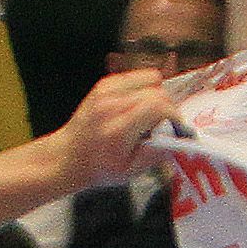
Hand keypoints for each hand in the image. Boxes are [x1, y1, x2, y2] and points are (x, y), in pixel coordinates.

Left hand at [44, 66, 185, 194]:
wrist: (68, 156)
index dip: (174, 115)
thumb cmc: (98, 167)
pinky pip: (137, 76)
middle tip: (163, 124)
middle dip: (168, 107)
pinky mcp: (105, 85)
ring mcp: (107, 91)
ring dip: (157, 95)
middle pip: (158, 91)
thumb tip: (177, 140)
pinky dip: (144, 87)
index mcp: (119, 128)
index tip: (175, 127)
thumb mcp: (130, 172)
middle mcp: (112, 105)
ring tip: (149, 114)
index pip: (158, 106)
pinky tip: (137, 105)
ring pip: (151, 78)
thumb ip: (155, 155)